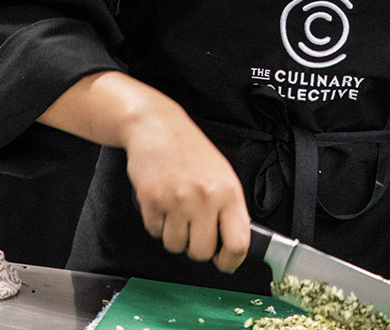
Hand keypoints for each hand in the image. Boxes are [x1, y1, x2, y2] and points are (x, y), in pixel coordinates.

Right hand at [122, 107, 251, 272]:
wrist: (157, 126)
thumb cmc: (191, 151)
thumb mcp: (222, 175)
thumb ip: (229, 209)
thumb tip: (231, 244)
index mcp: (228, 192)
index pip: (238, 243)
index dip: (231, 261)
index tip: (224, 262)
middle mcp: (204, 197)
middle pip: (202, 253)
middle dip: (196, 247)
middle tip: (194, 230)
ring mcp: (176, 200)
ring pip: (175, 246)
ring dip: (175, 235)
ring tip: (177, 210)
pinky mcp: (151, 200)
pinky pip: (155, 232)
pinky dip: (157, 224)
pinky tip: (162, 202)